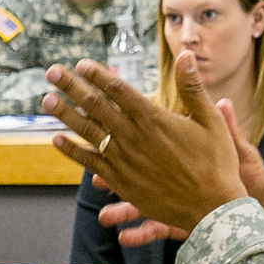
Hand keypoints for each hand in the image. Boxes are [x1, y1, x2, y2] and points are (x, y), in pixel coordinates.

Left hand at [42, 53, 246, 236]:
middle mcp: (135, 138)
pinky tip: (57, 140)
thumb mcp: (212, 121)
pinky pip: (91, 163)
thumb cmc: (216, 164)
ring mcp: (126, 161)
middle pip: (96, 107)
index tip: (81, 64)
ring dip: (65, 114)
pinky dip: (73, 151)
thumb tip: (187, 55)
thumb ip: (193, 88)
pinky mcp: (122, 182)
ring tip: (47, 100)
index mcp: (156, 120)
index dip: (98, 75)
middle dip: (72, 87)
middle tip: (52, 72)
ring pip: (89, 132)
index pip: (119, 91)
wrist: (212, 209)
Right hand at [96, 97, 263, 245]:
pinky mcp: (170, 221)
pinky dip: (139, 235)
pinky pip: (152, 229)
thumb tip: (226, 100)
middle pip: (132, 173)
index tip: (105, 136)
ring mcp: (164, 199)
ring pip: (136, 205)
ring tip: (105, 216)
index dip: (126, 139)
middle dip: (108, 177)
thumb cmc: (233, 168)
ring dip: (120, 211)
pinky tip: (125, 238)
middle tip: (93, 178)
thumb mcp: (228, 143)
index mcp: (168, 153)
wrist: (239, 203)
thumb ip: (225, 121)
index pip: (144, 143)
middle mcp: (161, 174)